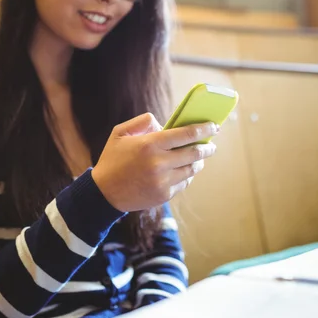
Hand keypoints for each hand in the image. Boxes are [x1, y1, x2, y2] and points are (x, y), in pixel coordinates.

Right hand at [91, 113, 217, 211]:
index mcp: (150, 144)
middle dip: (207, 147)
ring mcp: (163, 181)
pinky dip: (187, 175)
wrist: (103, 193)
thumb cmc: (112, 159)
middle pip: (194, 152)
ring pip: (192, 169)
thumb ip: (143, 122)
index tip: (213, 126)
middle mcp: (159, 163)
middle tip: (211, 144)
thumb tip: (164, 124)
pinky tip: (184, 171)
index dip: (204, 129)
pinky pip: (184, 182)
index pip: (186, 134)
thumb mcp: (120, 133)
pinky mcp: (164, 195)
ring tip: (199, 157)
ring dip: (199, 162)